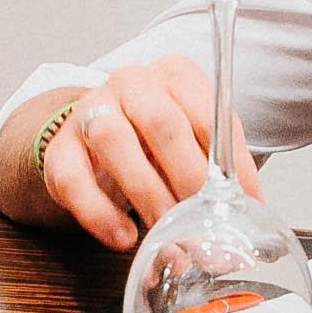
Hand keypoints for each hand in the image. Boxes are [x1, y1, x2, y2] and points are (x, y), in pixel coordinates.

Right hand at [39, 57, 264, 252]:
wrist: (96, 137)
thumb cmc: (156, 141)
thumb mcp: (193, 141)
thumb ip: (219, 167)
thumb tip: (252, 210)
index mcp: (175, 75)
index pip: (209, 114)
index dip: (229, 164)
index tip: (243, 204)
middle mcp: (131, 82)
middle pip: (161, 123)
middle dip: (188, 177)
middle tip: (203, 220)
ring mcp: (90, 109)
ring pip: (113, 140)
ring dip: (146, 193)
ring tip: (167, 231)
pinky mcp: (59, 147)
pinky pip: (73, 178)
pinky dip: (99, 213)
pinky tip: (124, 238)